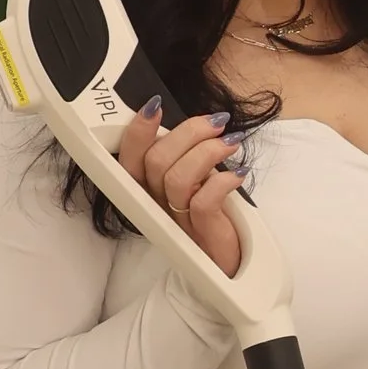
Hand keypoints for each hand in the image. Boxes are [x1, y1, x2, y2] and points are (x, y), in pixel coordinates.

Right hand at [114, 99, 246, 278]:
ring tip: (232, 142)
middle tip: (217, 123)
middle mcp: (158, 204)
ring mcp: (178, 220)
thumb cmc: (211, 213)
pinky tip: (239, 172)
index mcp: (150, 188)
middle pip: (155, 163)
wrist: (230, 262)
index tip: (156, 106)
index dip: (137, 132)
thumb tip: (192, 121)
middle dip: (187, 132)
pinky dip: (223, 181)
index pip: (128, 159)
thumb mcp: (194, 178)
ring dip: (208, 152)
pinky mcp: (203, 232)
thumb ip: (184, 154)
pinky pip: (203, 203)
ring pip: (177, 179)